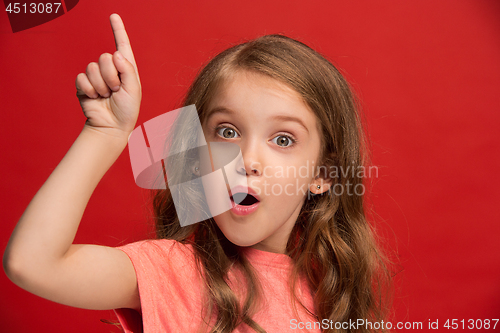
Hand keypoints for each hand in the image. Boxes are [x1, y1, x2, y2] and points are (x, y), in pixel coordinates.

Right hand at [75, 14, 140, 137]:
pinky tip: (96, 98)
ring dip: (101, 85)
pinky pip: (82, 78)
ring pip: (93, 68)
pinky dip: (90, 89)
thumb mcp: (134, 90)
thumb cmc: (127, 110)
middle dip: (111, 76)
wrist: (112, 126)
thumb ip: (128, 70)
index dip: (118, 30)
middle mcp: (111, 70)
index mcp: (126, 69)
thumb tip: (116, 54)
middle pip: (105, 57)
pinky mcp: (84, 85)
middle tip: (115, 91)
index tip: (114, 16)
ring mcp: (97, 77)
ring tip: (107, 96)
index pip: (122, 46)